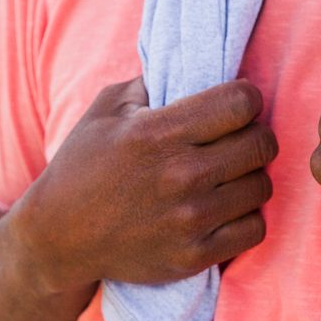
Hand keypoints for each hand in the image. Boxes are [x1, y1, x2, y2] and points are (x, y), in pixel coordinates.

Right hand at [9, 76, 276, 291]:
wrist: (58, 238)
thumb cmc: (82, 165)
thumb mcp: (105, 110)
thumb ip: (151, 82)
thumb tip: (195, 66)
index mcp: (157, 133)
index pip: (241, 103)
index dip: (245, 98)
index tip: (235, 104)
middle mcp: (179, 175)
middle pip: (262, 143)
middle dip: (254, 134)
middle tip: (236, 139)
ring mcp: (189, 219)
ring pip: (262, 185)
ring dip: (250, 176)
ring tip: (228, 175)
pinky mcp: (194, 255)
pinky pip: (255, 229)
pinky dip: (246, 216)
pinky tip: (225, 208)